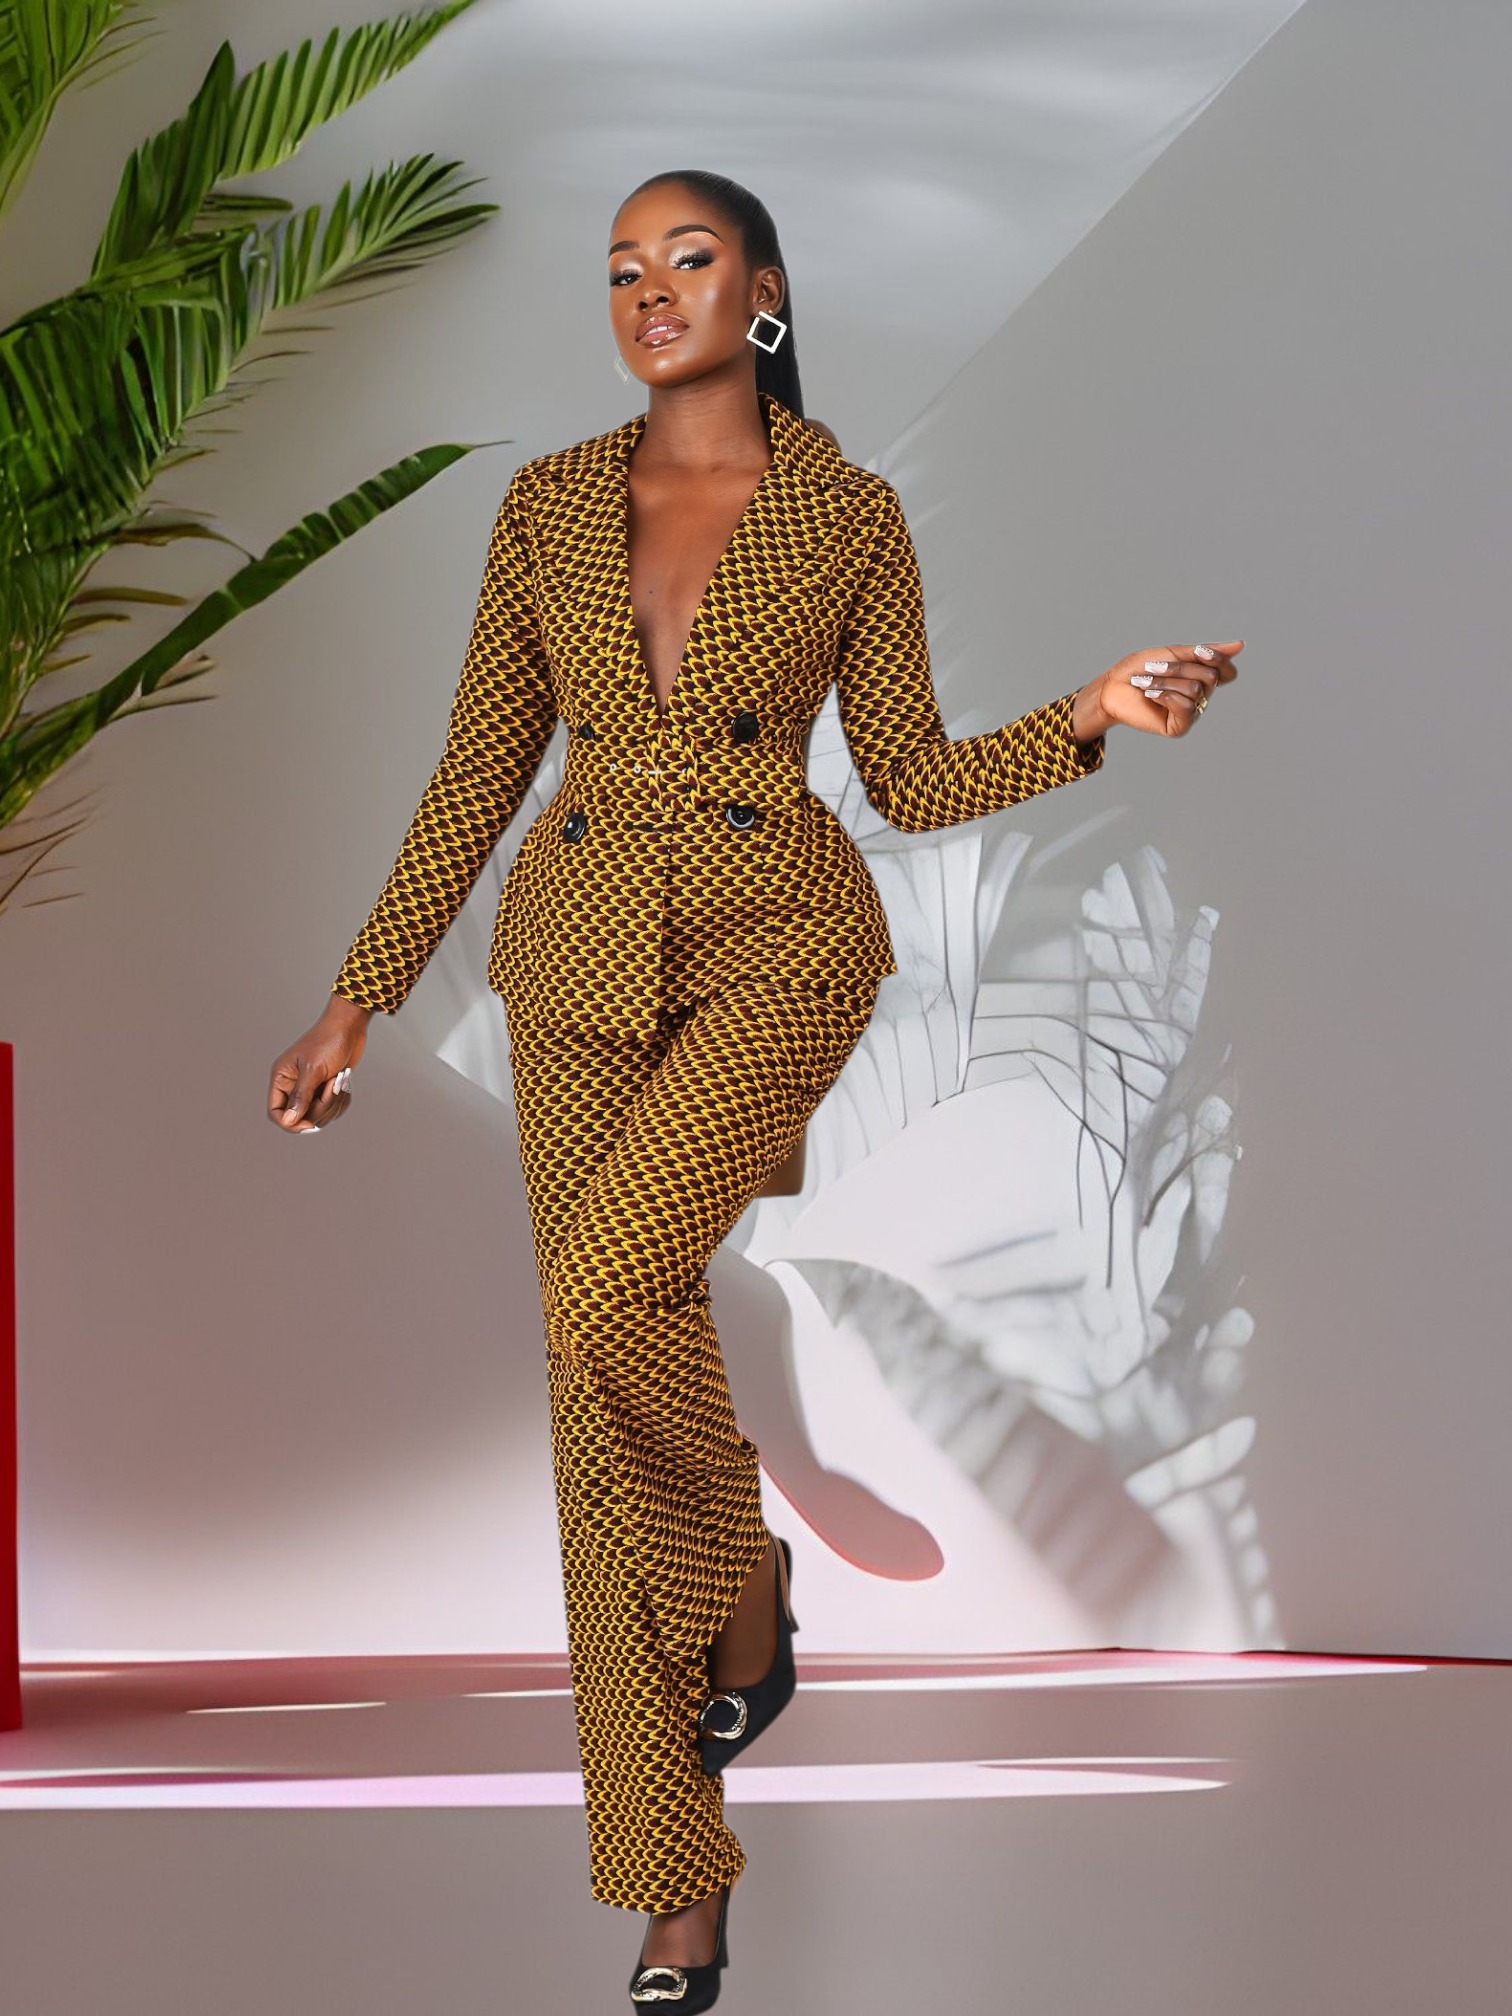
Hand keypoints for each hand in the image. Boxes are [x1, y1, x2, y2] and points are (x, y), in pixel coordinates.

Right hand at [268, 994, 371, 1134]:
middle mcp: (293, 1086)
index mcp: (282, 1079)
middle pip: (301, 1117)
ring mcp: (311, 1090)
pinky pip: (333, 1110)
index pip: (276, 1112)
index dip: (290, 1123)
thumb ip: (301, 1096)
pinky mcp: (326, 1091)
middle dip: (321, 1107)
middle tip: (332, 1086)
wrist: (349, 1028)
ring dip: (333, 1102)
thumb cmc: (328, 1042)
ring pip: (320, 1115)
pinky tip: (344, 1083)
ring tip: (339, 1080)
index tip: (308, 1124)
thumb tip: (289, 1121)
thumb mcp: (313, 1069)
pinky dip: (341, 1100)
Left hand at [1093, 640, 1242, 737]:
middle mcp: (1200, 697)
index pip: (1227, 671)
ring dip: (1165, 681)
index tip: (1199, 651)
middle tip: (1153, 667)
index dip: (1218, 659)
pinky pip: (1186, 707)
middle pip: (1209, 676)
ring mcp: (1191, 713)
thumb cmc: (1140, 668)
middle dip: (1179, 668)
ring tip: (1144, 683)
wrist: (1113, 686)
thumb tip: (1241, 645)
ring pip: (1195, 690)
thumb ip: (1205, 652)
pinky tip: (1149, 696)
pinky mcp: (1178, 727)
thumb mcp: (1174, 653)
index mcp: (1201, 678)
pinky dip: (1165, 696)